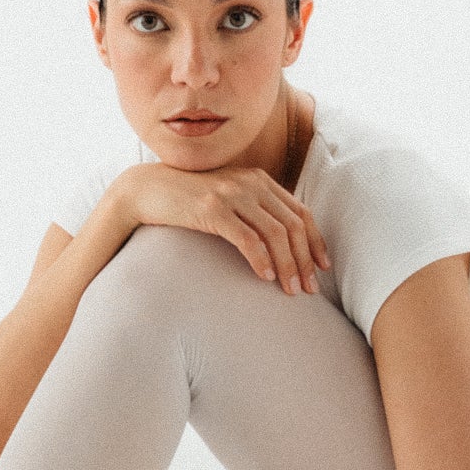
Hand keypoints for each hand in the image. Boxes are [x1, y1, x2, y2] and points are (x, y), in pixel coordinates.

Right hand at [114, 162, 330, 295]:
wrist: (147, 188)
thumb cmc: (189, 199)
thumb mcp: (228, 197)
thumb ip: (254, 209)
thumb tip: (282, 242)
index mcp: (260, 180)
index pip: (301, 212)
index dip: (316, 242)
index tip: (322, 267)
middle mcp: (251, 183)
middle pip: (293, 225)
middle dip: (305, 260)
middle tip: (309, 288)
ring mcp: (231, 194)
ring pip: (275, 233)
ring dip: (288, 265)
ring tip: (290, 290)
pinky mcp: (212, 209)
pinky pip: (247, 238)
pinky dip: (261, 259)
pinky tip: (265, 277)